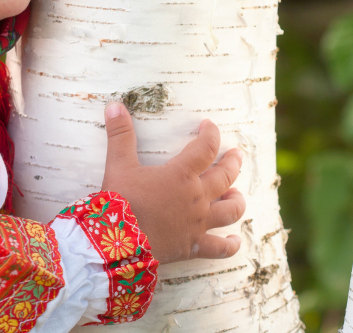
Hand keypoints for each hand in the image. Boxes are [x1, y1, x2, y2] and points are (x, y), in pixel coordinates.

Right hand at [100, 101, 245, 263]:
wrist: (118, 243)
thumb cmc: (120, 201)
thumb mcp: (118, 164)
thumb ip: (120, 134)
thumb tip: (115, 105)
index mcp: (181, 174)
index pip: (205, 148)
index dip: (211, 134)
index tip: (209, 126)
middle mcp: (196, 197)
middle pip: (225, 177)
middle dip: (232, 163)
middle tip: (236, 155)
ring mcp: (198, 223)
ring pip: (230, 211)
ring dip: (236, 201)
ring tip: (236, 194)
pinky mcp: (193, 246)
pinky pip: (220, 248)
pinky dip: (230, 245)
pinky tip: (235, 241)